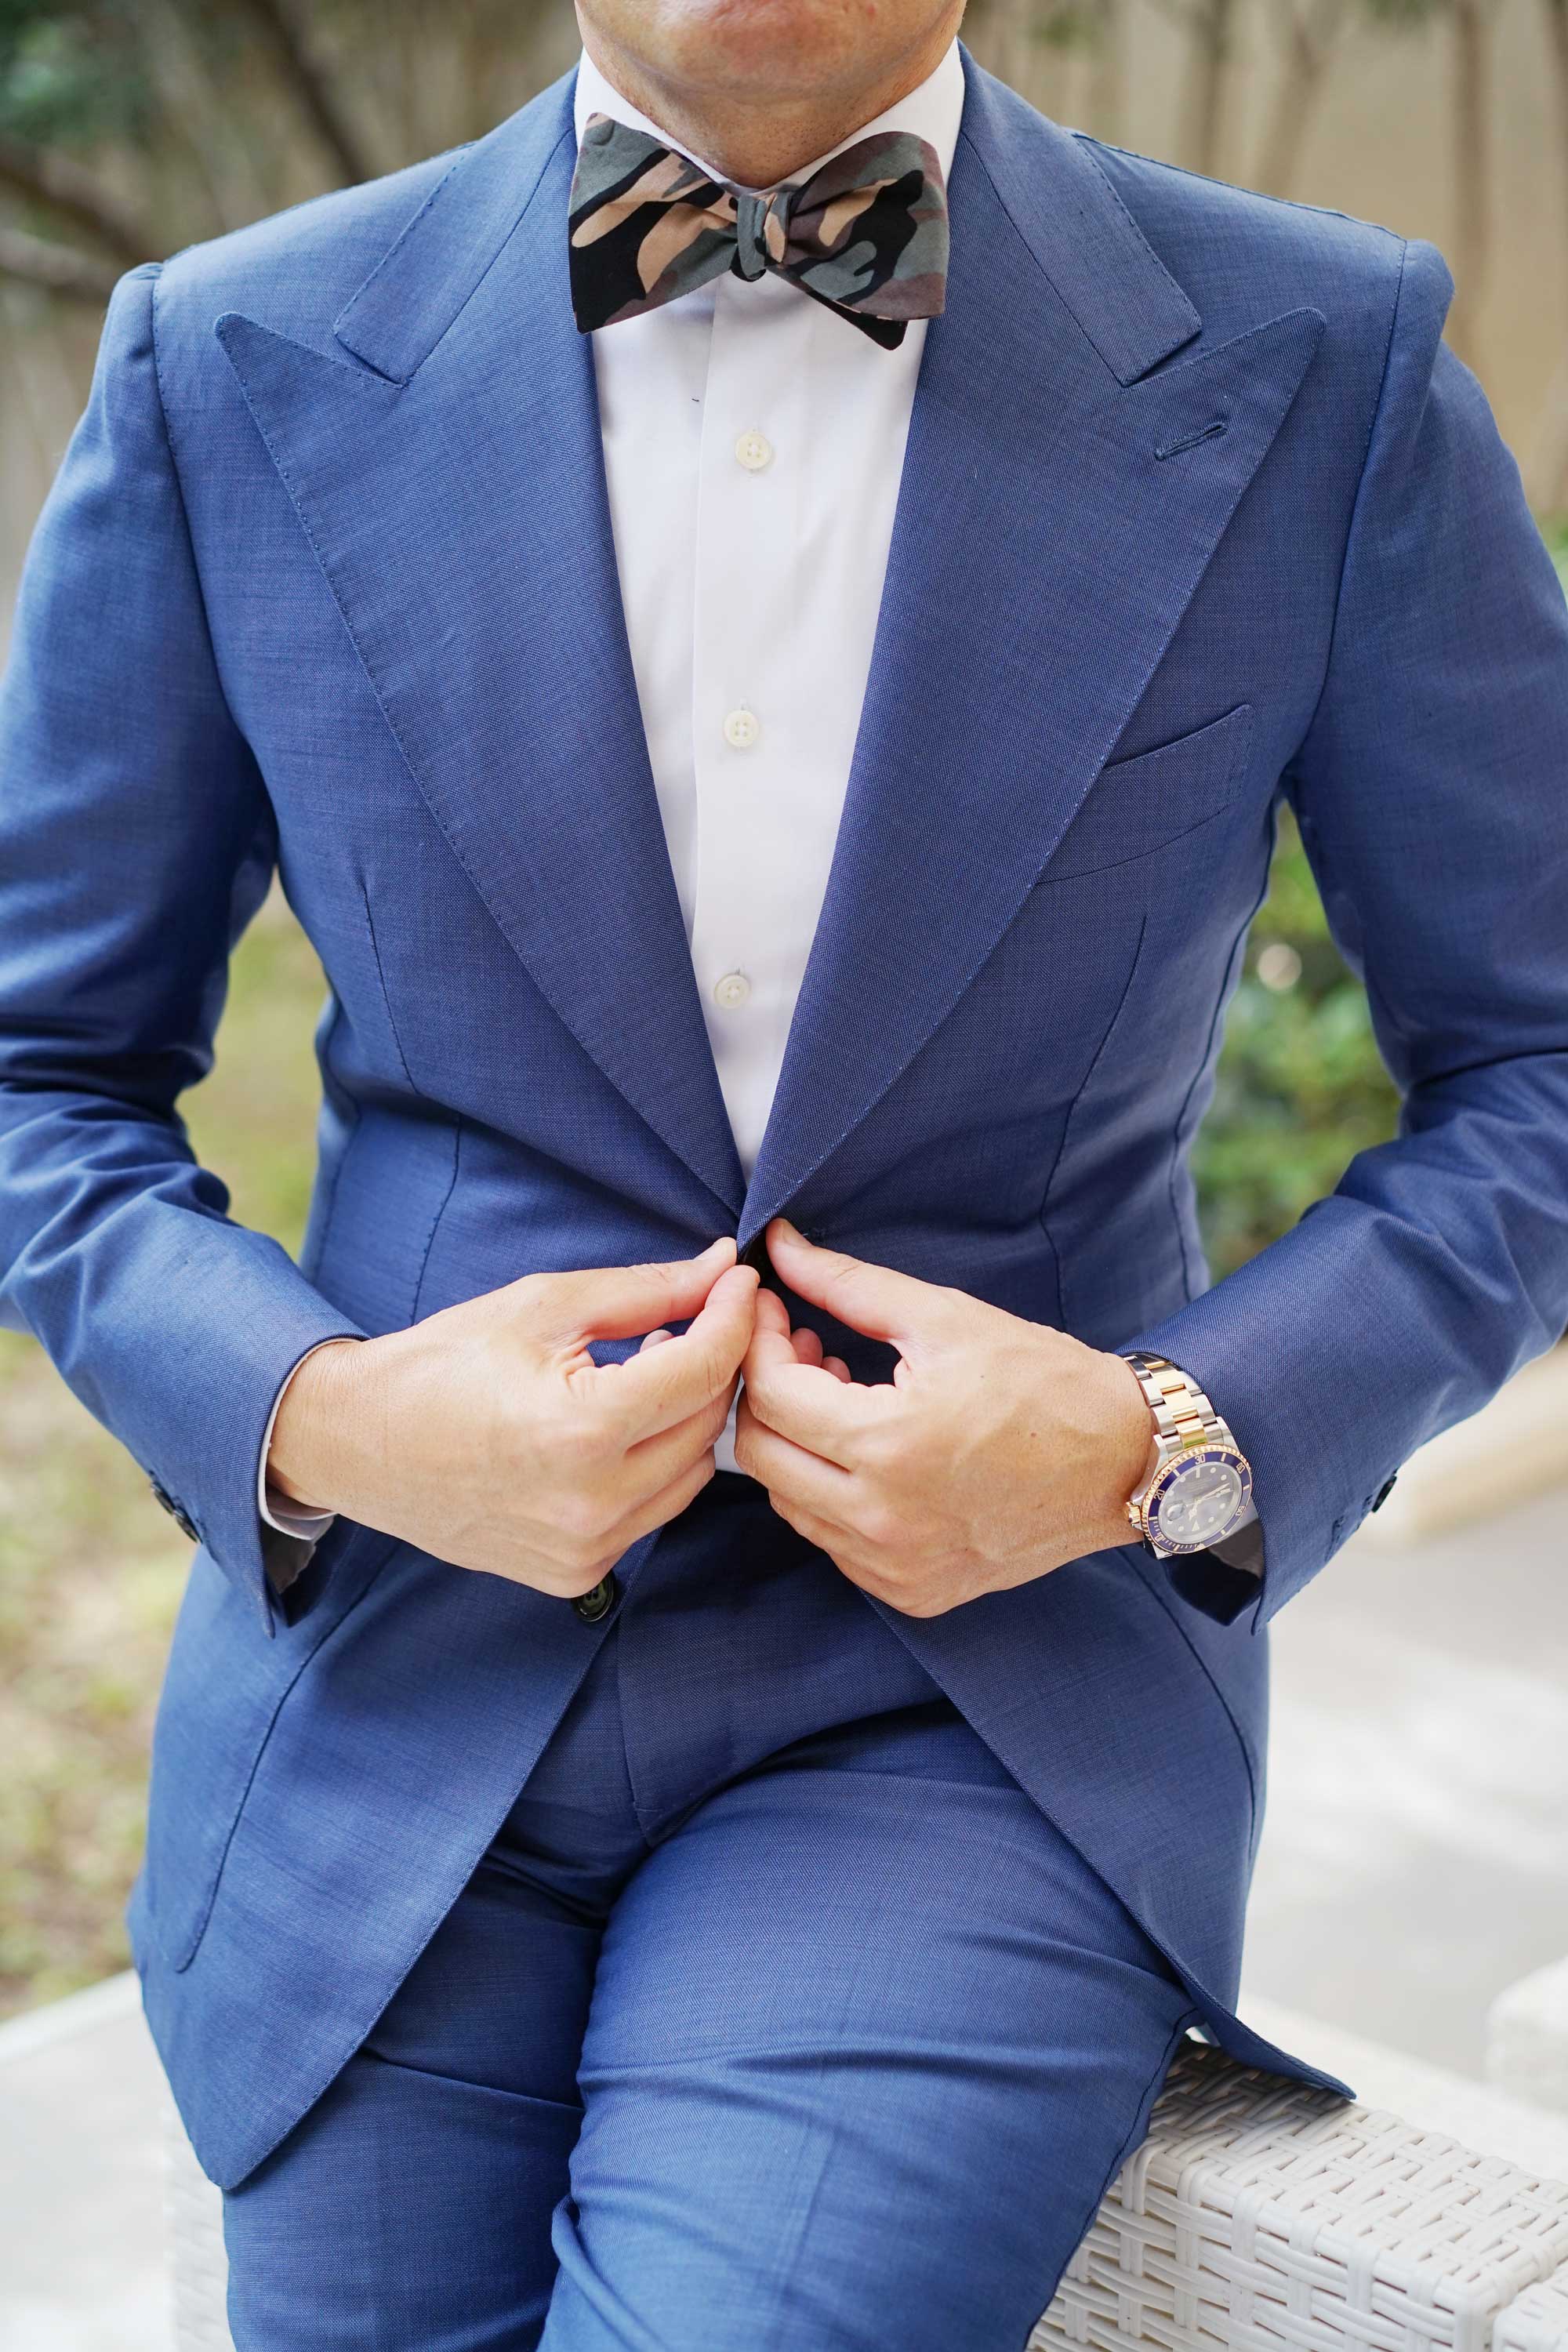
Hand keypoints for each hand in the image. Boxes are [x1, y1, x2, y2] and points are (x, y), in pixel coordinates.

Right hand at [269, 1238, 757, 1596]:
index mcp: (582, 1431)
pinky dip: (655, 1462)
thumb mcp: (543, 1306)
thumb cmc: (442, 1364)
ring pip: (691, 1472)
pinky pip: (654, 1510)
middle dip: (715, 1362)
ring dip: (688, 1416)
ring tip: (651, 1366)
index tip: (739, 1280)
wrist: (358, 1444)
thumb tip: (720, 1269)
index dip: (732, 1315)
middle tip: (700, 1314)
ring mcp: (587, 1550)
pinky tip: (621, 1423)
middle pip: (706, 1422)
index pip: (702, 1368)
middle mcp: (593, 1504)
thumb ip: (646, 1291)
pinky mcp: (578, 1573)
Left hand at [733, 1220, 1153, 1616]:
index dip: (758, 1341)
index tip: (773, 1309)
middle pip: (762, 1456)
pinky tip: (868, 1452)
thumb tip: (778, 1247)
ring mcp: (897, 1566)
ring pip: (790, 1503)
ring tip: (842, 1396)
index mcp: (889, 1446)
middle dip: (766, 1392)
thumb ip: (848, 1284)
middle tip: (803, 1348)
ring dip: (796, 1443)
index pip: (771, 1395)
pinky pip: (833, 1542)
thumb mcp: (944, 1318)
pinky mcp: (914, 1591)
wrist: (1123, 1461)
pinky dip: (830, 1493)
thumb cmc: (1043, 1380)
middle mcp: (884, 1521)